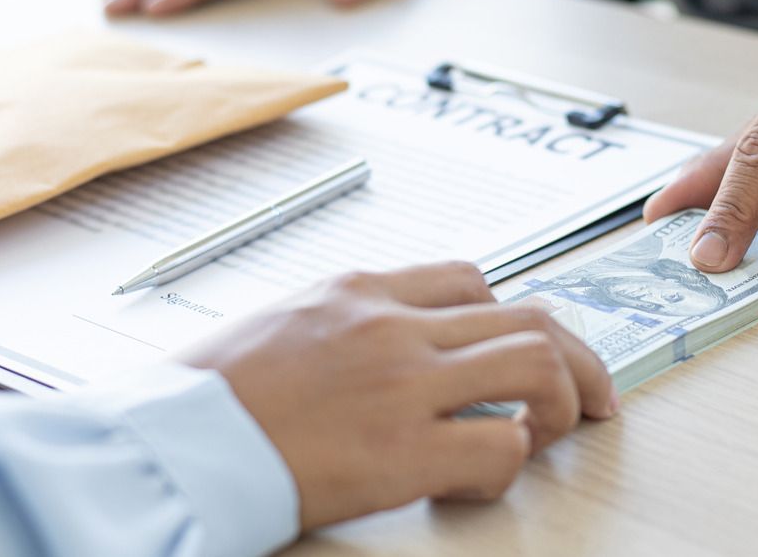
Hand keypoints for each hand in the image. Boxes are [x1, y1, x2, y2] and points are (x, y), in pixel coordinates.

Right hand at [177, 262, 615, 529]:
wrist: (165, 443)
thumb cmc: (204, 395)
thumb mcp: (278, 324)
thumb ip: (343, 326)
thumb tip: (387, 348)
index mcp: (357, 292)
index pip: (470, 280)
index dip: (513, 316)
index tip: (530, 348)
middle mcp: (391, 326)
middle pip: (527, 316)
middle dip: (577, 357)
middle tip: (592, 397)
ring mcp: (402, 384)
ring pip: (535, 363)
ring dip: (562, 402)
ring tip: (551, 435)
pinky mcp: (402, 451)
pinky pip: (501, 444)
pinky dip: (509, 463)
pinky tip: (478, 478)